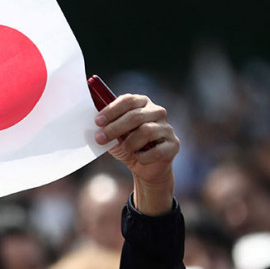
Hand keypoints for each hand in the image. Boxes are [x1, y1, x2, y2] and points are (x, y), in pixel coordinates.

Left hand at [94, 95, 179, 215]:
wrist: (146, 168)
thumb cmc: (129, 147)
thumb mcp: (115, 136)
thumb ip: (107, 127)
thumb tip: (95, 123)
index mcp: (143, 103)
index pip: (128, 100)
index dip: (112, 110)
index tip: (97, 121)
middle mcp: (158, 112)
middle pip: (136, 116)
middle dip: (115, 128)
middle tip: (100, 139)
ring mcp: (167, 128)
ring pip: (146, 131)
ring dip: (130, 143)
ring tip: (125, 149)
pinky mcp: (174, 145)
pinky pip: (156, 151)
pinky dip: (143, 157)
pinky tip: (139, 158)